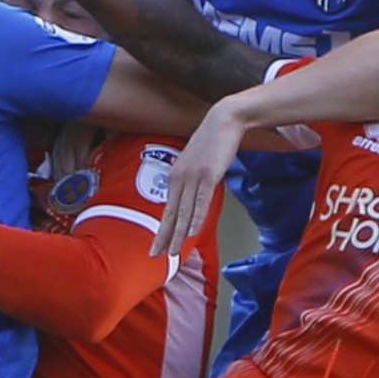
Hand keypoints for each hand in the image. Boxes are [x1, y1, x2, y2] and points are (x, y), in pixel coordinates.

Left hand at [151, 100, 244, 257]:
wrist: (223, 121)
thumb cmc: (211, 142)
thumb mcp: (195, 163)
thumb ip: (190, 180)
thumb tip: (190, 197)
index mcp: (174, 176)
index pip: (167, 210)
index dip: (161, 231)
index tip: (156, 247)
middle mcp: (179, 178)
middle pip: (171, 214)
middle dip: (163, 237)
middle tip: (156, 256)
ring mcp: (193, 177)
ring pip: (184, 212)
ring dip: (178, 234)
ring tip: (173, 252)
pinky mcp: (208, 175)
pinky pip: (201, 201)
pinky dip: (196, 218)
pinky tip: (192, 232)